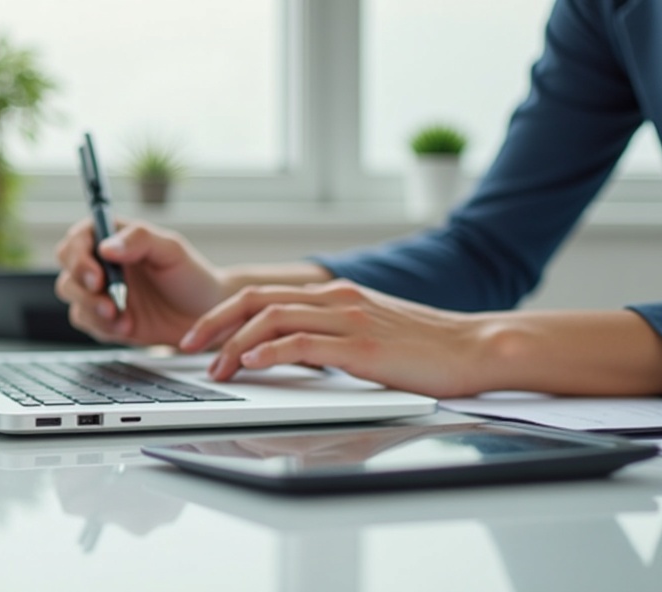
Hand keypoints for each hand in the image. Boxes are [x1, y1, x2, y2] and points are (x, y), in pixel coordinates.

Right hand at [53, 219, 227, 345]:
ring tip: (123, 318)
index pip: (78, 239)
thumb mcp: (171, 250)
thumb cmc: (191, 276)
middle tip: (108, 303)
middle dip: (82, 289)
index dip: (79, 257)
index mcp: (114, 237)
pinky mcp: (104, 319)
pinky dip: (103, 327)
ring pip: (73, 298)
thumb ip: (139, 240)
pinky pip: (86, 322)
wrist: (205, 316)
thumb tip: (106, 247)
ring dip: (93, 310)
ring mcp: (101, 292)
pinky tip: (128, 327)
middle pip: (68, 270)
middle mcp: (102, 263)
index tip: (97, 276)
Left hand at [177, 280, 491, 397]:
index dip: (223, 313)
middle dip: (213, 324)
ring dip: (234, 344)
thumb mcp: (367, 335)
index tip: (198, 337)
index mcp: (334, 294)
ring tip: (215, 368)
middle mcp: (335, 298)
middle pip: (256, 299)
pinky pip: (305, 343)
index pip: (264, 295)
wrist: (475, 348)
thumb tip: (288, 354)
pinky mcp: (363, 346)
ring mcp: (349, 318)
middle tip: (185, 348)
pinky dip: (271, 351)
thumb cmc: (425, 349)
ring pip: (272, 318)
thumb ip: (329, 338)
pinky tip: (252, 364)